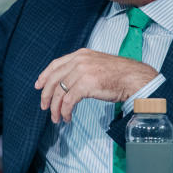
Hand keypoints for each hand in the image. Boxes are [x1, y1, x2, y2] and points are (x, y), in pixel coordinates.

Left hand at [34, 48, 157, 122]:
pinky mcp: (86, 85)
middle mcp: (79, 61)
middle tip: (44, 107)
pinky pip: (68, 101)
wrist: (134, 78)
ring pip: (59, 92)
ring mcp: (82, 72)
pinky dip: (65, 111)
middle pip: (54, 79)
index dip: (44, 75)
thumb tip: (68, 82)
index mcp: (80, 54)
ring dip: (55, 108)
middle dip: (46, 95)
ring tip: (56, 118)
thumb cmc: (119, 74)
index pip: (55, 64)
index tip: (38, 85)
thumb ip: (82, 68)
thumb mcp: (96, 64)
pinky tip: (68, 117)